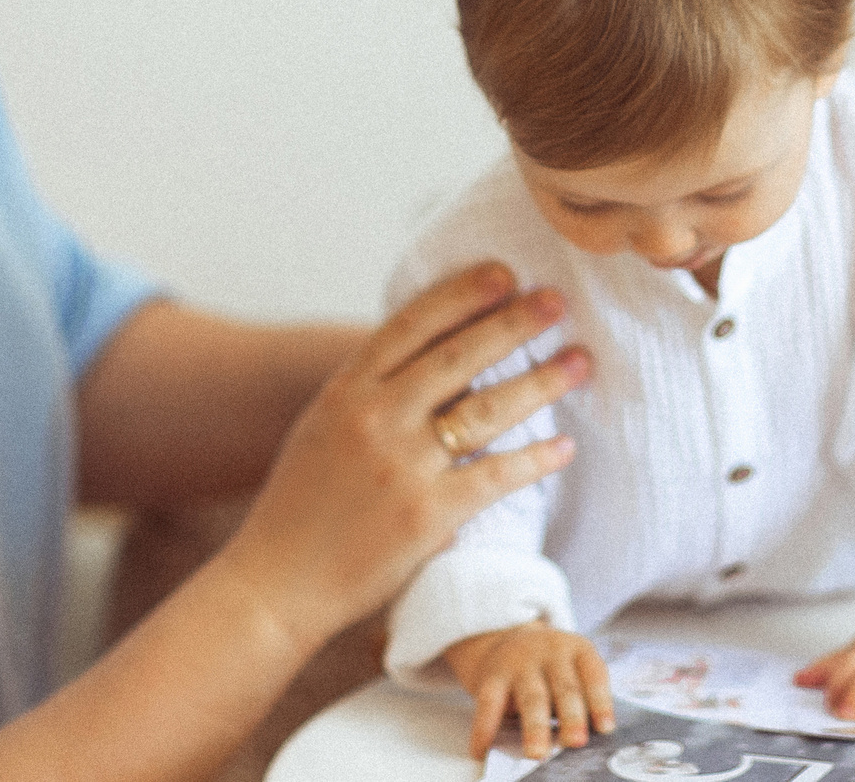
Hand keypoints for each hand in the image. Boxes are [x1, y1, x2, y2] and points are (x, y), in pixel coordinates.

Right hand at [215, 263, 592, 650]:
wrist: (274, 583)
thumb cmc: (300, 506)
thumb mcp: (323, 427)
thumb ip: (371, 391)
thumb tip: (433, 354)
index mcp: (346, 390)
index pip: (412, 325)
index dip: (462, 294)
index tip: (504, 272)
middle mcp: (374, 418)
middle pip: (458, 356)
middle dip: (514, 323)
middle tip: (557, 300)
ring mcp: (401, 466)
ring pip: (486, 410)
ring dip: (541, 382)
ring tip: (580, 362)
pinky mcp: (425, 515)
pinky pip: (494, 476)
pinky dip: (534, 459)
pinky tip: (563, 447)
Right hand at [444, 619, 616, 759]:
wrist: (507, 638)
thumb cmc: (552, 668)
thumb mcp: (573, 668)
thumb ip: (584, 698)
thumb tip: (590, 739)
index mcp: (578, 650)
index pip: (594, 675)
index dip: (601, 702)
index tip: (606, 729)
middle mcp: (551, 652)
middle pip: (564, 687)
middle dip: (571, 716)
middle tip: (576, 741)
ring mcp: (520, 663)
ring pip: (531, 698)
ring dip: (534, 727)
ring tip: (537, 753)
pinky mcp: (492, 676)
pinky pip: (488, 704)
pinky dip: (484, 729)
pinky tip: (482, 750)